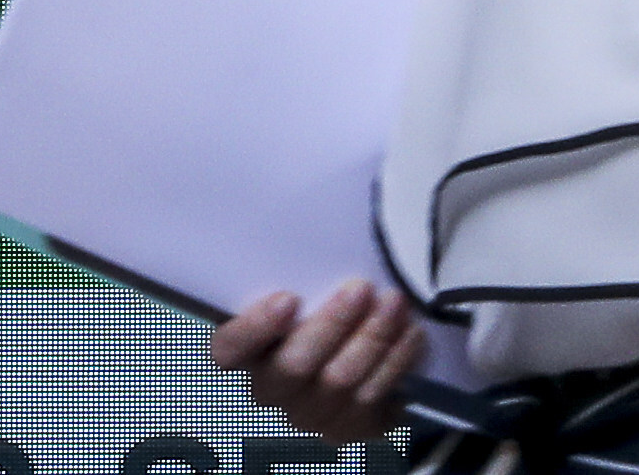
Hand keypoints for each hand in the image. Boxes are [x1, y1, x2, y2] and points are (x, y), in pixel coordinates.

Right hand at [208, 277, 425, 444]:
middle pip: (293, 367)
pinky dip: (394, 363)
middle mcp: (272, 389)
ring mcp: (309, 413)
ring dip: (372, 339)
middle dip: (332, 325)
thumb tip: (304, 210)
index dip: (253, 329)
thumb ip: (298, 265)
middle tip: (361, 289)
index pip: (229, 349)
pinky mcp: (348, 428)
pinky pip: (372, 401)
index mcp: (247, 350)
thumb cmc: (322, 302)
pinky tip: (409, 335)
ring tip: (395, 304)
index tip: (288, 298)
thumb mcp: (304, 280)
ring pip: (339, 383)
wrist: (362, 342)